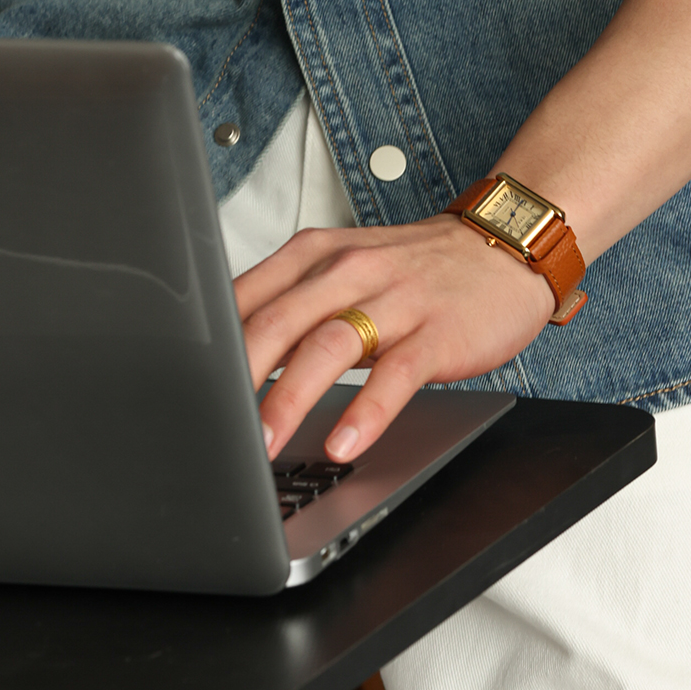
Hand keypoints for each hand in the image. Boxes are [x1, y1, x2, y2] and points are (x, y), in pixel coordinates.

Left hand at [234, 214, 555, 463]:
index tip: (187, 390)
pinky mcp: (437, 332)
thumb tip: (228, 358)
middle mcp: (350, 270)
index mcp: (316, 254)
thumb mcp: (344, 268)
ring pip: (329, 345)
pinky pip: (397, 373)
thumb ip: (290, 303)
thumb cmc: (416, 268)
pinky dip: (368, 410)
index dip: (212, 346)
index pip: (247, 296)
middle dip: (238, 377)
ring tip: (265, 443)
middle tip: (213, 425)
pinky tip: (346, 441)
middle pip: (279, 320)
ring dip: (291, 397)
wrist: (503, 246)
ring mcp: (395, 299)